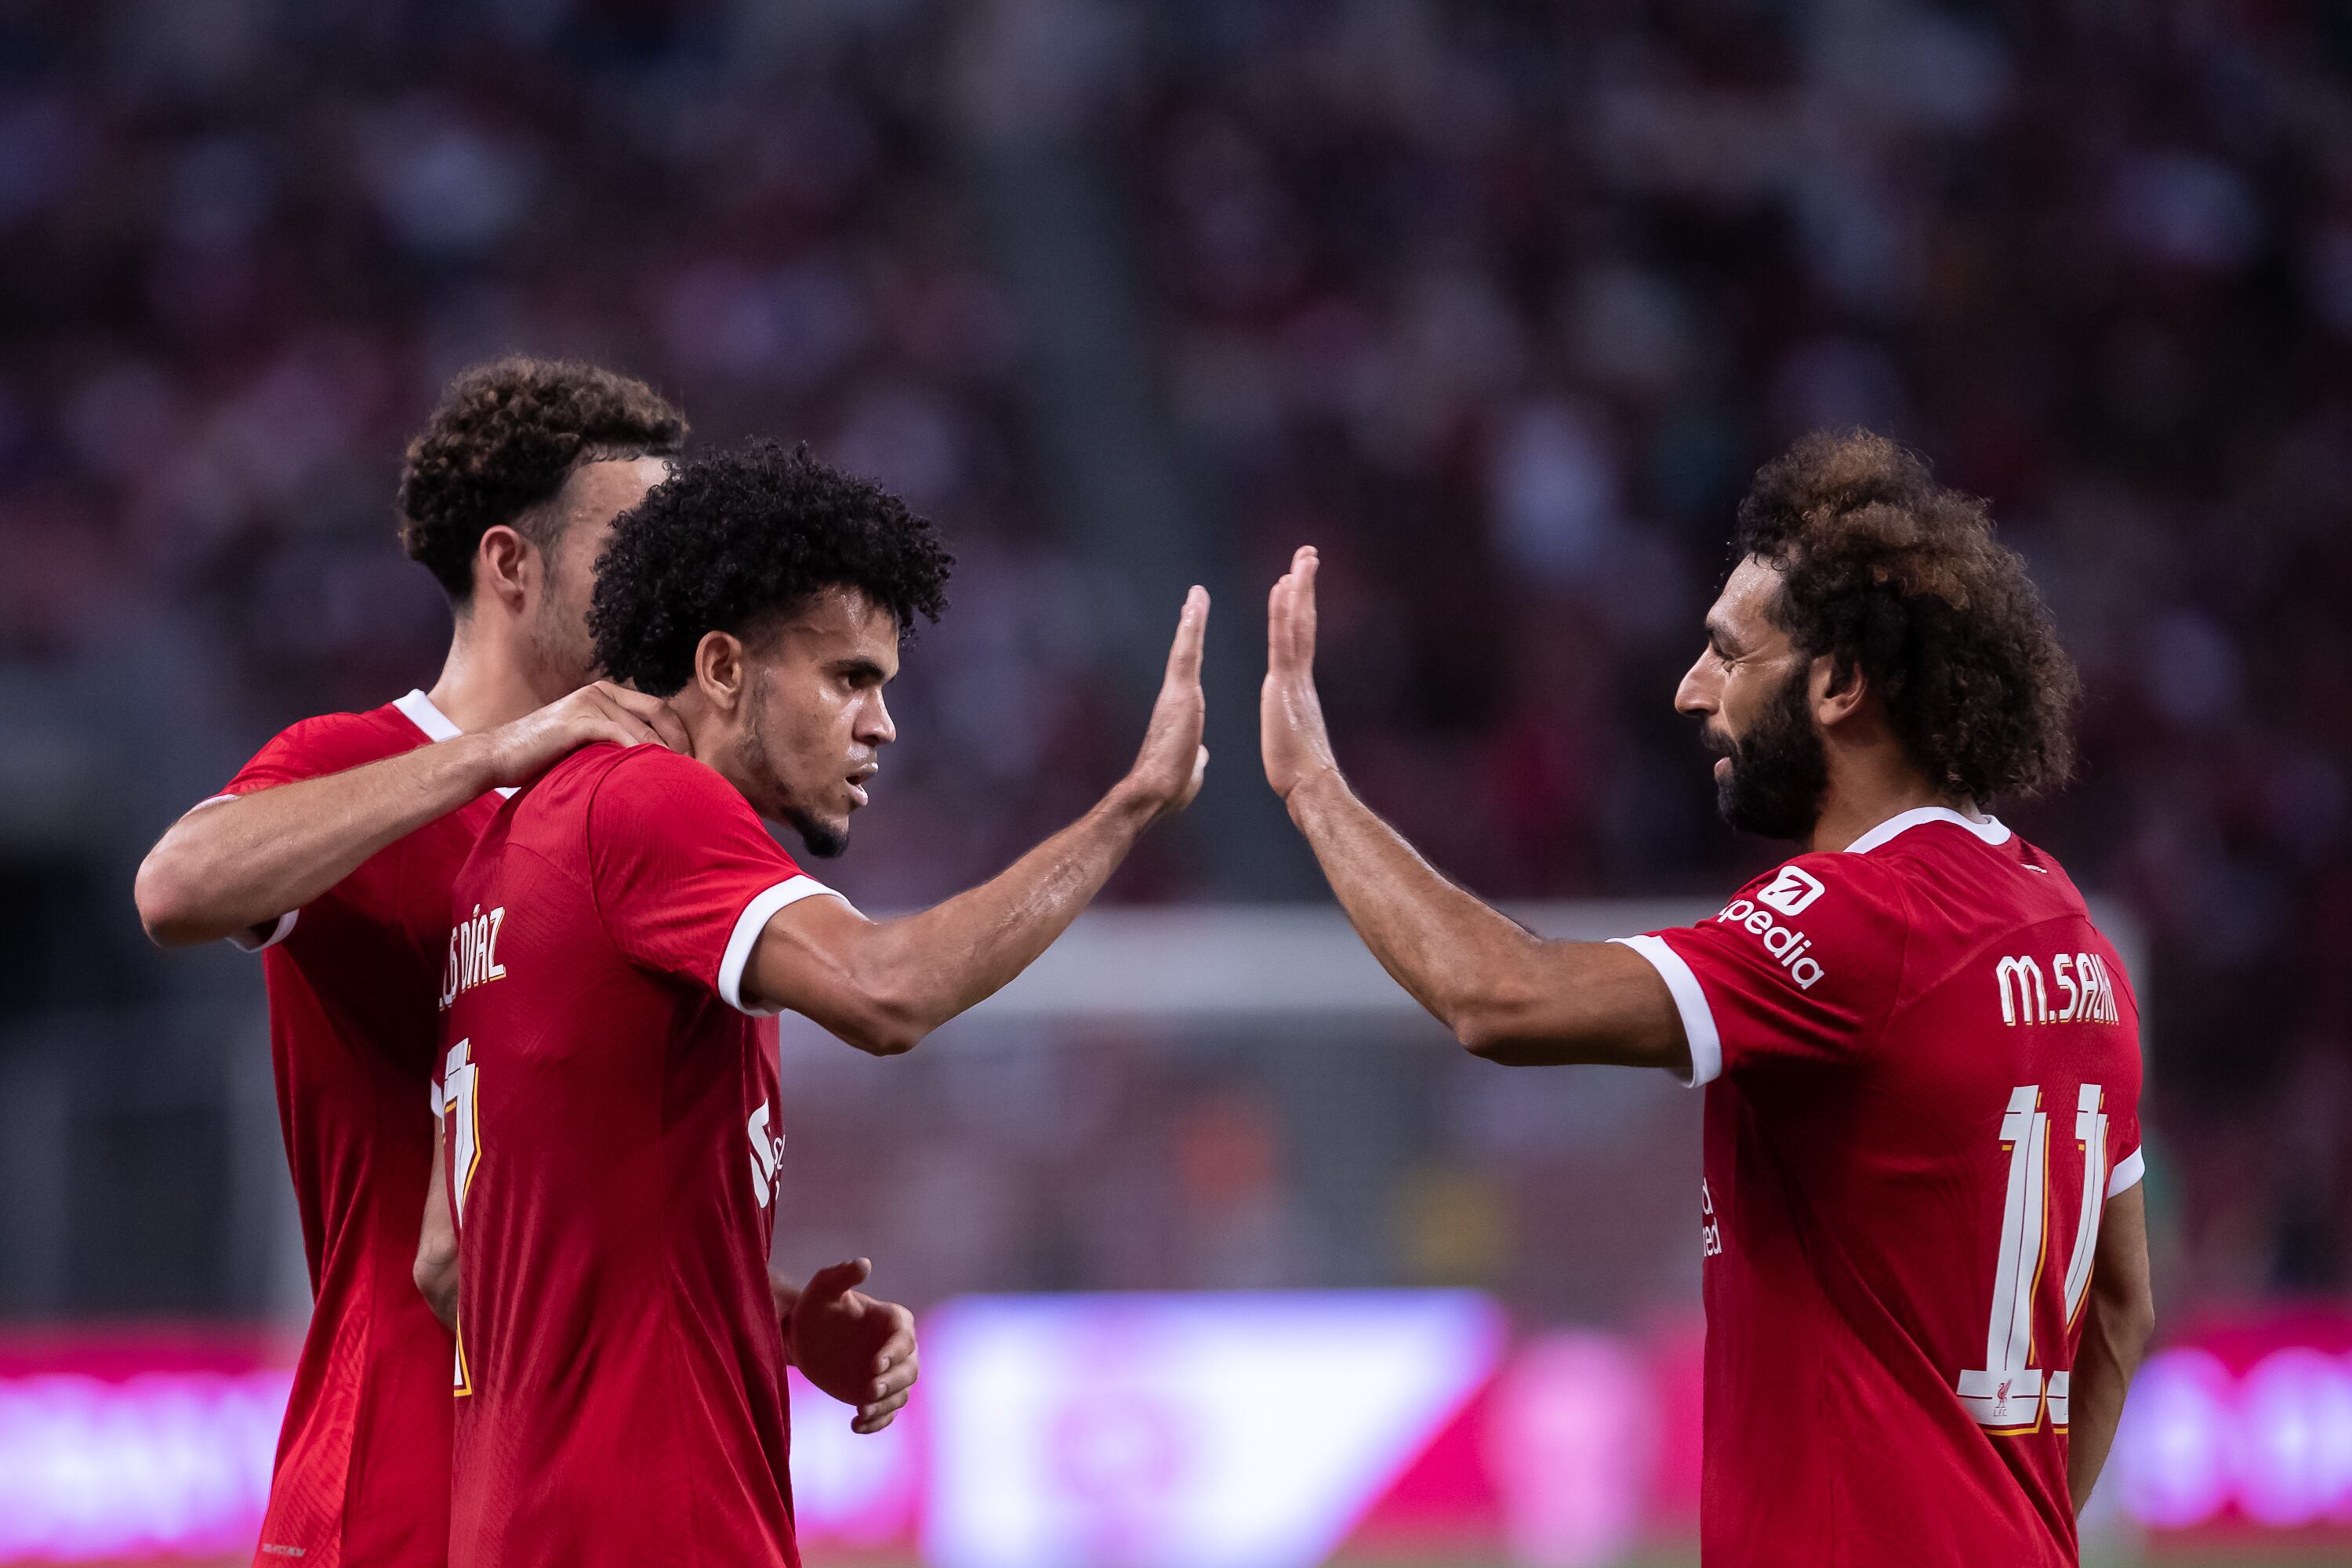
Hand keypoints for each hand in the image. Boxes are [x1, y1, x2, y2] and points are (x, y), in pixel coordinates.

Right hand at [481, 681, 687, 788]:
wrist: (496, 756)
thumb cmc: (540, 758)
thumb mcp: (584, 744)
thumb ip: (611, 744)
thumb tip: (646, 766)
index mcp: (605, 694)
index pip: (659, 708)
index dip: (680, 733)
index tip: (693, 762)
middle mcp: (601, 692)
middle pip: (660, 711)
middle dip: (682, 740)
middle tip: (695, 770)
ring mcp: (588, 702)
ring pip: (643, 726)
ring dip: (666, 752)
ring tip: (680, 777)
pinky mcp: (577, 720)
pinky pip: (620, 734)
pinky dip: (641, 752)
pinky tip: (652, 770)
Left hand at [779, 1259, 918, 1434]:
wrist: (804, 1339)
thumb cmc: (815, 1308)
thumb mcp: (822, 1289)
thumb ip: (841, 1275)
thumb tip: (864, 1263)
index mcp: (892, 1320)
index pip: (904, 1337)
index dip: (894, 1353)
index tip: (874, 1366)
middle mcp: (897, 1348)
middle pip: (910, 1369)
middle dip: (893, 1383)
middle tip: (867, 1392)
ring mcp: (888, 1374)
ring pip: (900, 1394)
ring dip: (885, 1406)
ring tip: (860, 1413)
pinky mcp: (877, 1396)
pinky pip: (886, 1413)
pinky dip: (877, 1423)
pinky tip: (856, 1426)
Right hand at [1119, 585, 1209, 820]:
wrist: (1152, 795)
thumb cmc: (1168, 789)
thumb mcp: (1191, 769)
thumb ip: (1196, 757)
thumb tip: (1201, 756)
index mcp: (1180, 712)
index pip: (1188, 674)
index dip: (1192, 649)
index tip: (1194, 628)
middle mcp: (1174, 697)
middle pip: (1185, 653)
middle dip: (1190, 624)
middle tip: (1195, 596)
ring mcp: (1174, 694)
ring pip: (1185, 648)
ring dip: (1191, 618)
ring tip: (1198, 592)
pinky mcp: (1178, 695)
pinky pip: (1186, 654)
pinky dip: (1191, 628)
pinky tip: (1195, 606)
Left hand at [1262, 546, 1338, 801]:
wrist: (1311, 788)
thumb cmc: (1300, 777)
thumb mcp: (1292, 744)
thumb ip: (1292, 731)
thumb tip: (1294, 736)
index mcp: (1298, 690)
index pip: (1298, 642)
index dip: (1297, 611)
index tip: (1294, 584)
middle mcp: (1301, 677)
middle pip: (1304, 623)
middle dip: (1305, 587)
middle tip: (1307, 555)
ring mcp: (1295, 679)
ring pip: (1298, 624)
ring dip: (1299, 588)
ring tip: (1301, 557)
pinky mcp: (1286, 685)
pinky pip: (1284, 639)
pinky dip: (1284, 611)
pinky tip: (1282, 586)